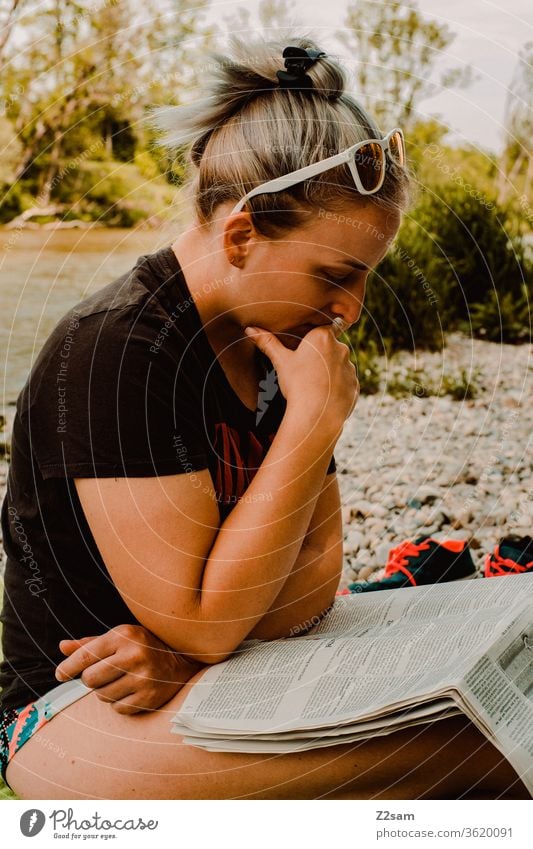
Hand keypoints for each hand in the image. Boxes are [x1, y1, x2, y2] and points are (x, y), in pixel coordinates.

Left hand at [55, 624, 201, 714]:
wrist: (183, 659)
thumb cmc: (144, 645)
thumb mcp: (119, 637)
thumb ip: (90, 644)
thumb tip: (62, 647)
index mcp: (123, 636)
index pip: (85, 656)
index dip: (67, 668)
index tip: (59, 675)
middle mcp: (133, 655)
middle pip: (90, 679)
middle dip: (90, 679)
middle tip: (100, 675)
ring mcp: (143, 678)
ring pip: (102, 696)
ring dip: (105, 692)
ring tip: (120, 681)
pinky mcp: (149, 697)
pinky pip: (118, 708)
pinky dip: (119, 703)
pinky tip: (131, 690)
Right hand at [245, 323, 357, 426]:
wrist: (316, 415)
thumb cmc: (297, 384)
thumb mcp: (280, 362)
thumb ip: (267, 343)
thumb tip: (250, 329)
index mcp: (323, 337)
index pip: (321, 328)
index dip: (312, 338)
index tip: (305, 348)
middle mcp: (341, 348)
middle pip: (330, 346)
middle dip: (320, 355)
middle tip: (305, 368)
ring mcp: (350, 368)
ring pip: (338, 365)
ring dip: (330, 371)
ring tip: (313, 385)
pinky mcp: (355, 385)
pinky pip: (345, 382)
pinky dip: (337, 387)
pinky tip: (323, 396)